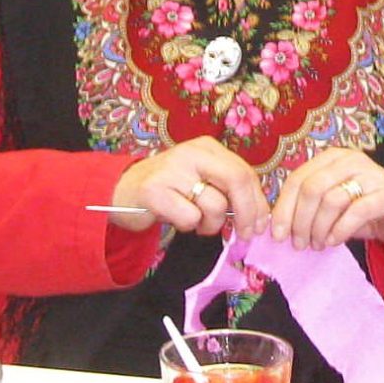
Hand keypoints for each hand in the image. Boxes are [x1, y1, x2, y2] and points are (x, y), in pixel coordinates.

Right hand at [110, 137, 269, 240]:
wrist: (122, 190)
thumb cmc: (169, 188)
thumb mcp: (200, 178)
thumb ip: (227, 188)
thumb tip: (260, 217)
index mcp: (207, 147)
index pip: (245, 172)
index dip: (258, 201)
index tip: (261, 224)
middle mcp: (191, 153)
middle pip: (236, 180)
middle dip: (247, 213)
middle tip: (245, 234)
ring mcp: (172, 170)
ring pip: (214, 205)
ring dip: (211, 225)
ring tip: (195, 221)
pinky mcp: (154, 191)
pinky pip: (189, 218)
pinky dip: (188, 226)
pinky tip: (176, 218)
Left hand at [271, 148, 383, 256]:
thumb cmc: (362, 211)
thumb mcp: (331, 205)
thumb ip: (308, 207)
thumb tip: (277, 227)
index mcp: (331, 158)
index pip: (297, 179)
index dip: (284, 208)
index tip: (278, 235)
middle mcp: (350, 159)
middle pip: (311, 188)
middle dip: (300, 220)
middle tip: (299, 244)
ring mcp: (371, 173)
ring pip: (331, 200)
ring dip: (319, 229)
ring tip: (318, 245)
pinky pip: (356, 211)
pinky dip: (340, 230)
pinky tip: (334, 241)